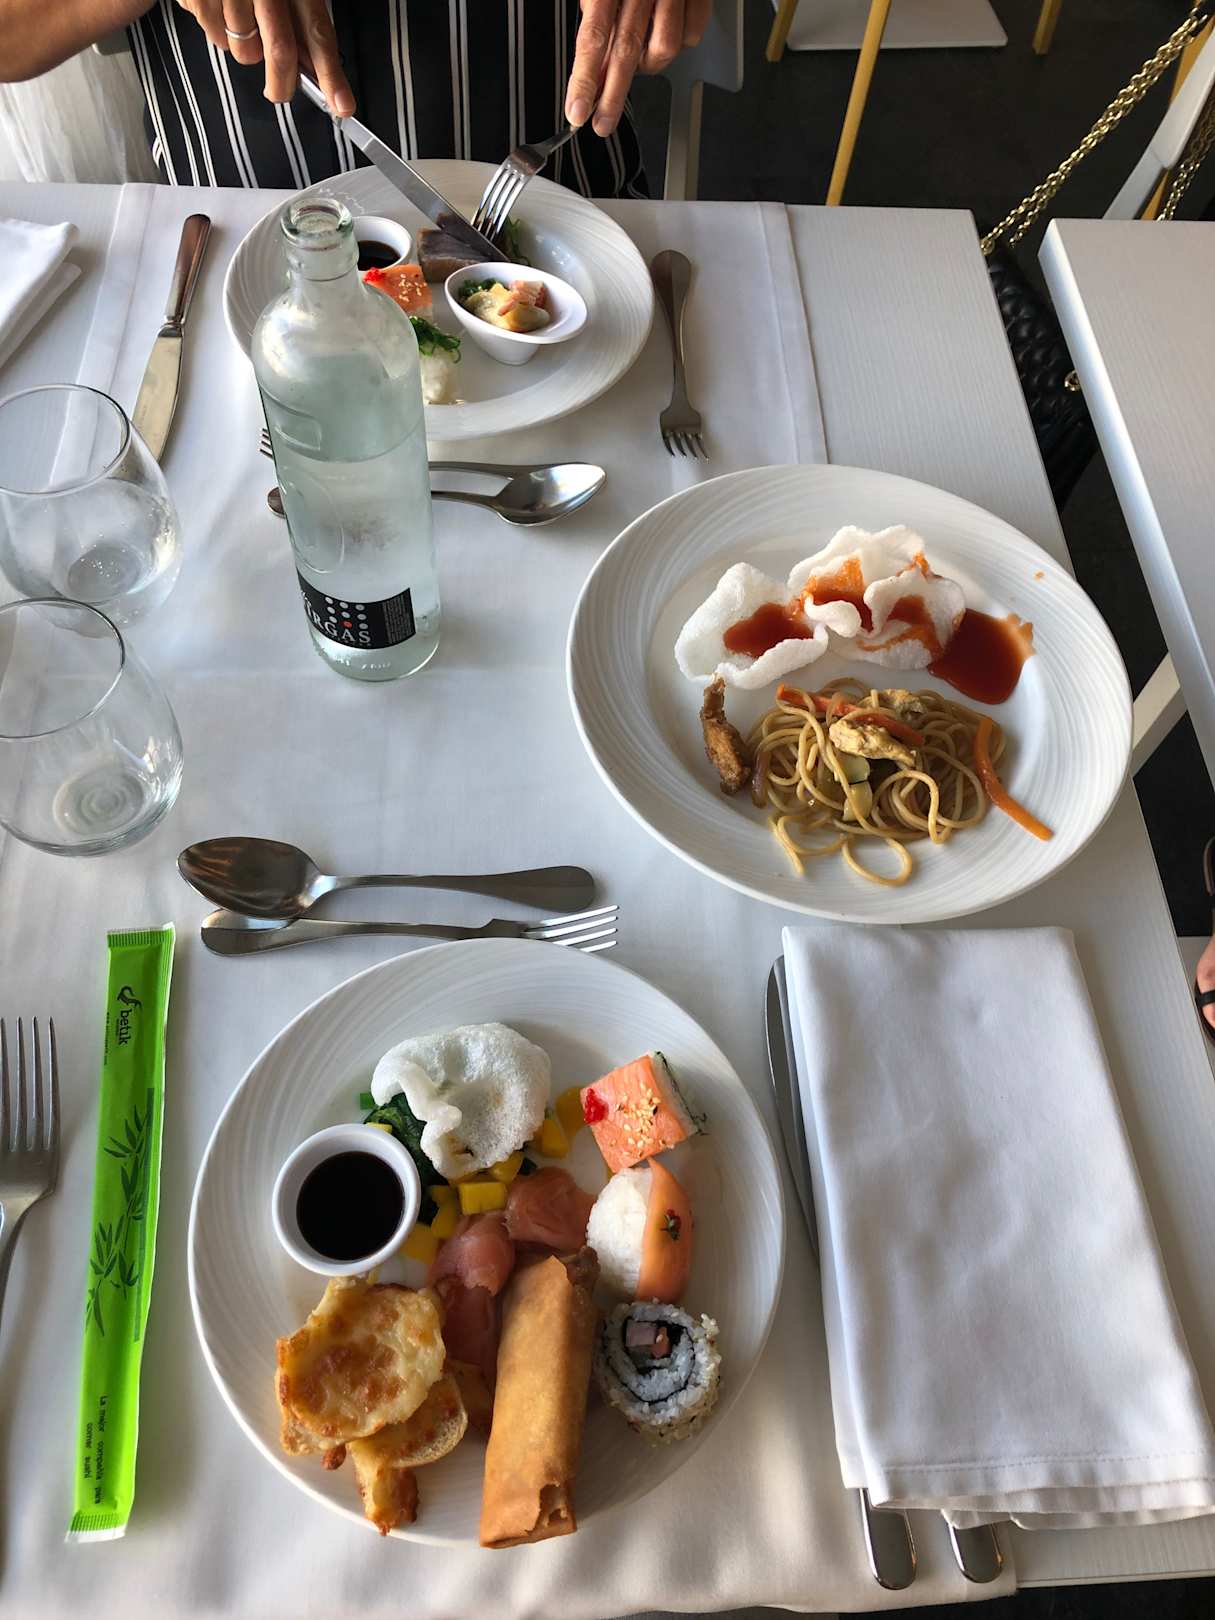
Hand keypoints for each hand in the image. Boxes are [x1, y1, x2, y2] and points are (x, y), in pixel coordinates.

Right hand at [174, 0, 353, 114]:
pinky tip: (221, 6)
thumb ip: (300, 19)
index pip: (318, 33)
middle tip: (279, 93)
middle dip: (282, 84)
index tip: (342, 105)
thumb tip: (313, 66)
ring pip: (244, 52)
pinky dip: (219, 31)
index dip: (331, 74)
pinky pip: (214, 36)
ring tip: (242, 19)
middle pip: (280, 51)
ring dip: (246, 49)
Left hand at [564, 0, 711, 136]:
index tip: (576, 110)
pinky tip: (666, 30)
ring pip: (664, 48)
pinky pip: (692, 33)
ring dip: (649, 65)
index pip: (593, 37)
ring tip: (638, 58)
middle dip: (612, 96)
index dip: (585, 79)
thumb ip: (596, 15)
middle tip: (601, 123)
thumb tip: (593, 59)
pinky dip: (679, 41)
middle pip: (627, 52)